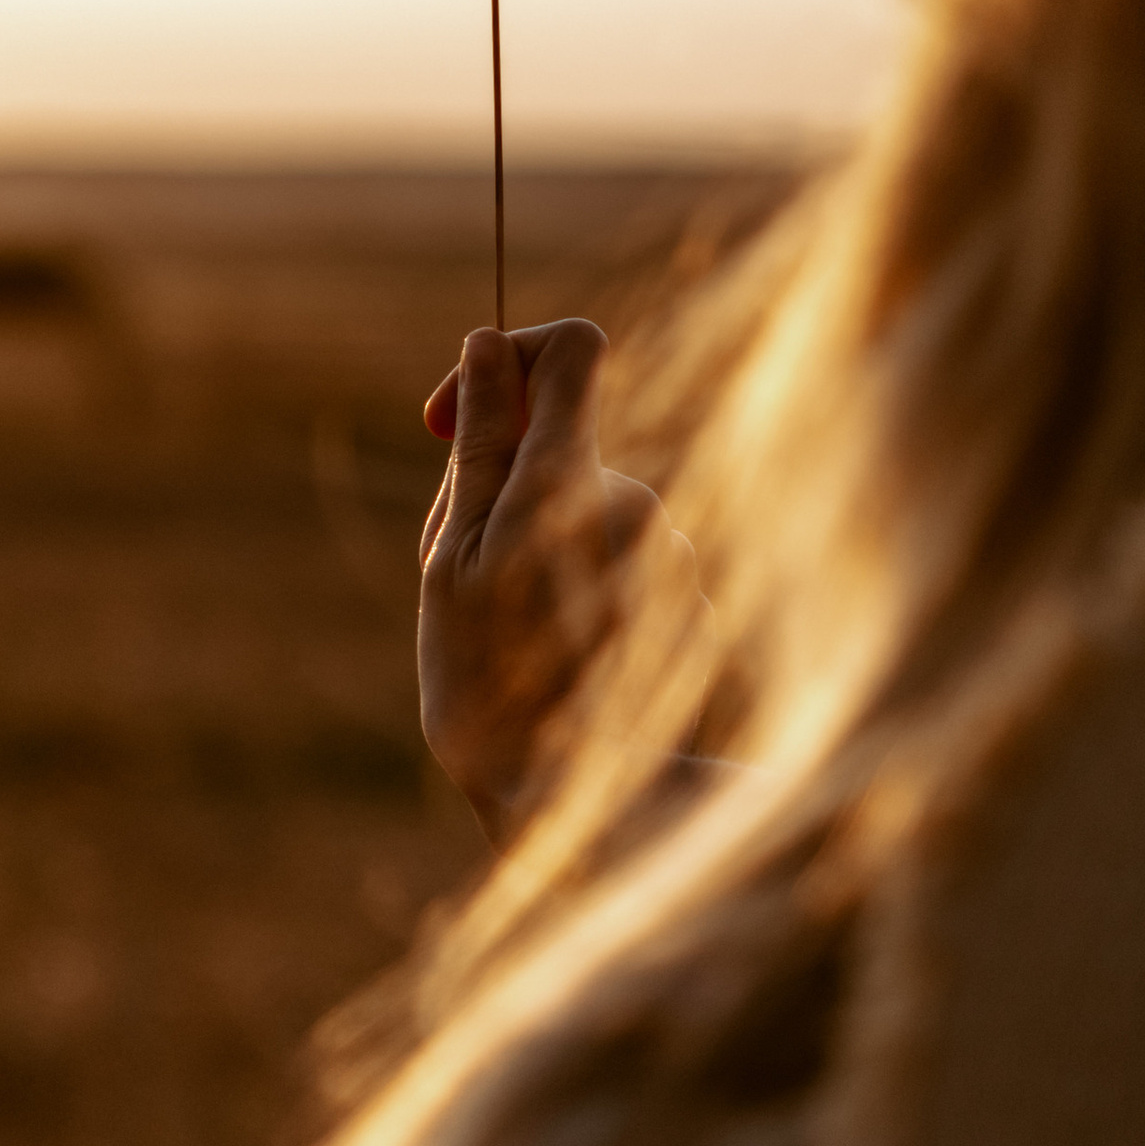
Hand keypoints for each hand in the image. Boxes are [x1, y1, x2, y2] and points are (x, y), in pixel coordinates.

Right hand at [417, 319, 697, 844]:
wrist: (563, 803)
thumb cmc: (485, 682)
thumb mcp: (453, 557)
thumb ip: (482, 442)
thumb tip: (489, 342)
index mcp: (567, 482)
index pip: (575, 349)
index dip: (521, 357)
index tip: (473, 407)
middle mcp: (636, 507)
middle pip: (578, 449)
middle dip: (526, 489)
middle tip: (480, 575)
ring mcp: (670, 559)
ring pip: (605, 516)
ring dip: (562, 556)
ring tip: (530, 637)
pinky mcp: (691, 604)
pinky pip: (635, 569)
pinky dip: (600, 598)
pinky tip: (576, 664)